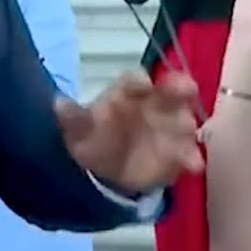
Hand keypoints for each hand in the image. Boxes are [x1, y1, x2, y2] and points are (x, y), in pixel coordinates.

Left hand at [56, 71, 202, 194]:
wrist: (108, 169)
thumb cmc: (96, 137)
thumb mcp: (78, 128)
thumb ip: (72, 117)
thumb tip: (57, 104)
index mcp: (128, 93)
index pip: (135, 81)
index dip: (139, 81)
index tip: (144, 84)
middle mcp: (154, 103)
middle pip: (170, 90)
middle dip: (179, 87)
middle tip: (187, 88)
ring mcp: (170, 127)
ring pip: (184, 120)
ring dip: (187, 125)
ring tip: (188, 131)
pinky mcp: (178, 153)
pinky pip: (188, 153)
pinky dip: (191, 158)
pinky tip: (193, 164)